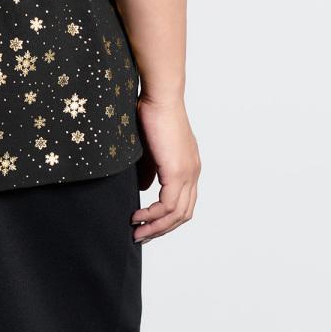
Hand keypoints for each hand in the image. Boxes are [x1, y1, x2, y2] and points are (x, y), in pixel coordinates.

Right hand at [131, 94, 200, 243]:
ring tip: (137, 232)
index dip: (166, 218)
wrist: (160, 95)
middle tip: (141, 236)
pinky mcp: (178, 171)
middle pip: (183, 214)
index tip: (147, 224)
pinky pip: (168, 205)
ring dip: (157, 227)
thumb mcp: (150, 147)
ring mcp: (188, 173)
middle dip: (161, 229)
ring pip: (178, 214)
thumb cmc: (152, 112)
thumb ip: (150, 169)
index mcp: (188, 166)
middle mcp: (193, 173)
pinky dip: (154, 215)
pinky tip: (138, 216)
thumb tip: (146, 188)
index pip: (183, 203)